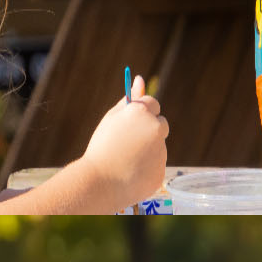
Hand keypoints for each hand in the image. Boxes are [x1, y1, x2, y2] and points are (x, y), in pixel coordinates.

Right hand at [82, 76, 167, 210]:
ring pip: (158, 147)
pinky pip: (156, 166)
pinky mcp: (161, 171)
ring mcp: (161, 151)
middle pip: (161, 123)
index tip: (133, 121)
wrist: (99, 183)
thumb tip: (140, 78)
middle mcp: (156, 128)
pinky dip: (146, 168)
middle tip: (129, 141)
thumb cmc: (102, 147)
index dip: (142, 113)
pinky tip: (130, 173)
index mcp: (142, 112)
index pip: (153, 103)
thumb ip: (129, 99)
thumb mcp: (112, 119)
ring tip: (125, 160)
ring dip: (147, 150)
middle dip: (150, 130)